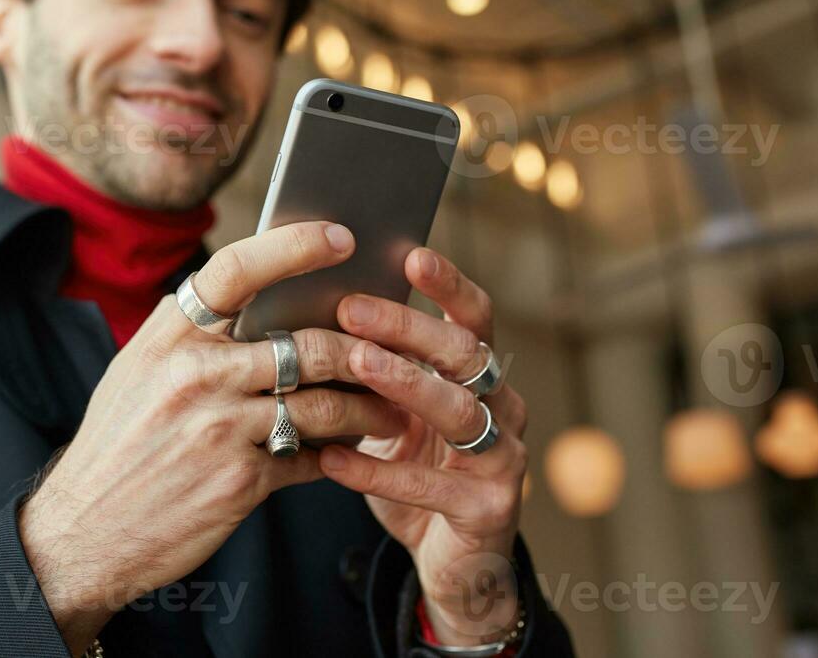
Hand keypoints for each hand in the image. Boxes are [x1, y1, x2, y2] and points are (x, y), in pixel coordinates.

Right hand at [18, 221, 408, 654]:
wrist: (84, 530)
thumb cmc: (120, 441)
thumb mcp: (141, 370)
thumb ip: (198, 335)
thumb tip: (269, 302)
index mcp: (170, 335)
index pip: (239, 269)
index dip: (296, 246)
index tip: (342, 236)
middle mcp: (195, 373)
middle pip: (306, 344)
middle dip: (363, 349)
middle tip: (396, 351)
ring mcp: (218, 428)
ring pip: (324, 405)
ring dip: (368, 408)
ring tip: (391, 410)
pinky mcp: (239, 481)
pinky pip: (310, 458)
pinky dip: (335, 455)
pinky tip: (347, 453)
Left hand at [320, 247, 528, 647]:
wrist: (454, 563)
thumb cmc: (417, 472)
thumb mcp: (396, 415)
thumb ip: (377, 371)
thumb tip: (313, 314)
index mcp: (482, 379)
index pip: (475, 319)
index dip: (449, 286)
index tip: (409, 255)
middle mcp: (504, 409)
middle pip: (465, 354)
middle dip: (409, 328)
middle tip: (352, 308)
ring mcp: (504, 460)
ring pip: (460, 410)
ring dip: (404, 383)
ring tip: (353, 362)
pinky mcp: (489, 510)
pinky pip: (432, 485)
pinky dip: (378, 471)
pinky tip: (331, 458)